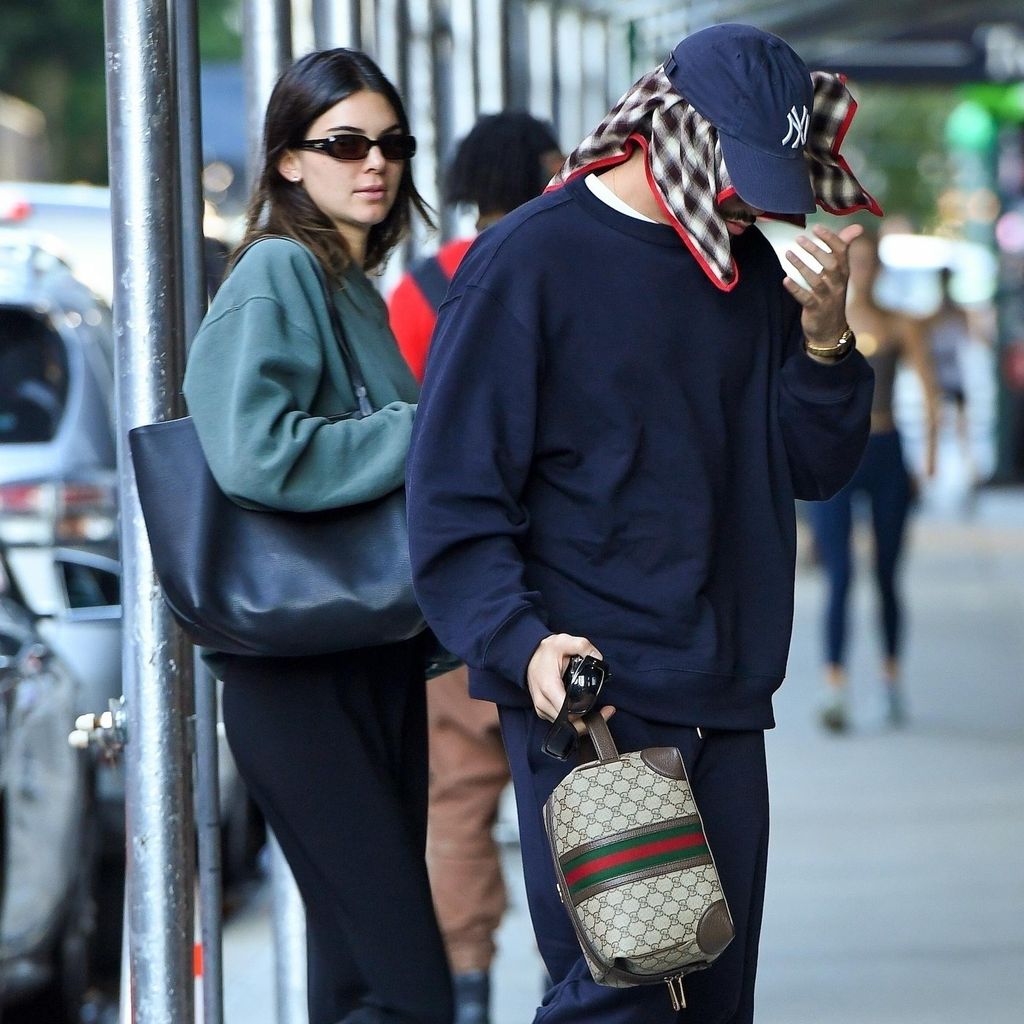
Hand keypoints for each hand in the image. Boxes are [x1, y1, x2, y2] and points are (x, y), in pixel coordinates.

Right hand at [526, 633, 613, 734]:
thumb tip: (598, 658)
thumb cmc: (545, 651)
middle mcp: (543, 702)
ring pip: (566, 726)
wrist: (528, 656)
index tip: (605, 709)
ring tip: (601, 712)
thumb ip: (582, 646)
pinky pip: (561, 722)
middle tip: (607, 711)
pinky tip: (586, 711)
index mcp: (549, 687)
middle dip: (590, 720)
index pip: (568, 712)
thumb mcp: (564, 641)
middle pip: (569, 723)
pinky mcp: (543, 711)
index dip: (588, 713)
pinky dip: (575, 721)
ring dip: (583, 722)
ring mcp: (542, 709)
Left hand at [782, 223, 863, 346]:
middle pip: (831, 264)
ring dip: (802, 265)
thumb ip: (843, 250)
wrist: (830, 330)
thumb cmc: (832, 296)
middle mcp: (838, 284)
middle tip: (799, 239)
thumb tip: (857, 227)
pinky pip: (806, 298)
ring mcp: (827, 298)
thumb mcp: (839, 274)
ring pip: (816, 280)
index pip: (842, 251)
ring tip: (788, 253)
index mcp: (844, 273)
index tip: (817, 227)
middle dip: (816, 250)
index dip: (831, 238)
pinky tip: (785, 280)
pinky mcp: (816, 310)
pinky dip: (796, 289)